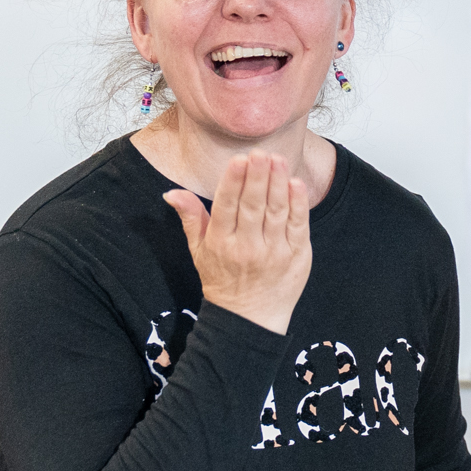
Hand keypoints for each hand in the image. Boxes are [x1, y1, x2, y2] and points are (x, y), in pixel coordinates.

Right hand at [164, 152, 312, 334]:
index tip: (238, 160)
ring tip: (278, 160)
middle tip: (261, 152)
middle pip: (253, 206)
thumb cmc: (222, 279)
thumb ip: (190, 217)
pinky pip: (298, 226)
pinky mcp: (296, 256)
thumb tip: (171, 192)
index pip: (227, 207)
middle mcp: (247, 247)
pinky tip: (296, 184)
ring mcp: (274, 252)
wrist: (249, 318)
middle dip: (257, 177)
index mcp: (221, 242)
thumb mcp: (198, 250)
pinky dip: (299, 204)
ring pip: (276, 212)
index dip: (233, 182)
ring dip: (279, 184)